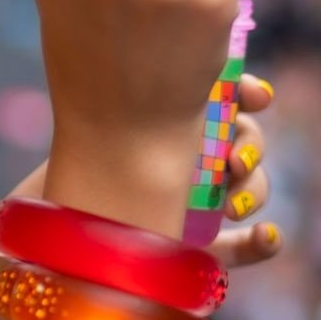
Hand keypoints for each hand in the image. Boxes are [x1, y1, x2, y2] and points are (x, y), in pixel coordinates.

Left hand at [7, 74, 285, 269]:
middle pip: (245, 141)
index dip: (248, 93)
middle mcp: (197, 158)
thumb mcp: (85, 137)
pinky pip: (248, 245)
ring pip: (252, 187)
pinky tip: (267, 237)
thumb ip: (117, 105)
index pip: (224, 98)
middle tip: (234, 159)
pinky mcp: (209, 251)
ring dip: (256, 188)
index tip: (255, 96)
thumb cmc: (64, 185)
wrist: (54, 248)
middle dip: (252, 145)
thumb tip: (153, 68)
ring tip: (234, 203)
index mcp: (174, 122)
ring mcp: (206, 205)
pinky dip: (265, 241)